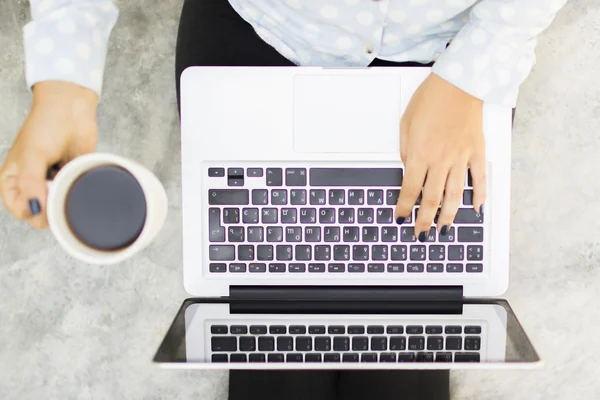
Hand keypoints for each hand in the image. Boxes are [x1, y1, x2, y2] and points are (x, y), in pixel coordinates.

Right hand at [0, 81, 98, 227]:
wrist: (72, 110)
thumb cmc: (46, 126)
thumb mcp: (33, 154)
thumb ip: (31, 183)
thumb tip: (34, 210)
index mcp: (12, 180)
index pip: (20, 211)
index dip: (34, 211)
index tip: (47, 200)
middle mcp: (30, 185)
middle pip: (41, 213)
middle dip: (52, 206)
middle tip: (60, 188)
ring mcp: (52, 183)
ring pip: (58, 206)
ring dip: (65, 198)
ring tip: (67, 178)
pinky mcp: (69, 178)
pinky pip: (74, 195)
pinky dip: (76, 190)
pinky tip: (76, 176)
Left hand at [394, 72, 484, 240]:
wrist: (459, 81)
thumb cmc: (430, 99)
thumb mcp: (406, 124)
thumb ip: (406, 151)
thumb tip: (408, 170)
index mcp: (420, 153)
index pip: (410, 189)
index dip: (404, 207)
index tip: (400, 219)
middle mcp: (441, 160)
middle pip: (432, 198)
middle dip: (424, 220)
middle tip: (421, 234)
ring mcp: (462, 157)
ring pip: (455, 194)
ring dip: (448, 215)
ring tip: (443, 230)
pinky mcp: (477, 151)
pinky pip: (479, 178)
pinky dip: (479, 195)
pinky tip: (476, 209)